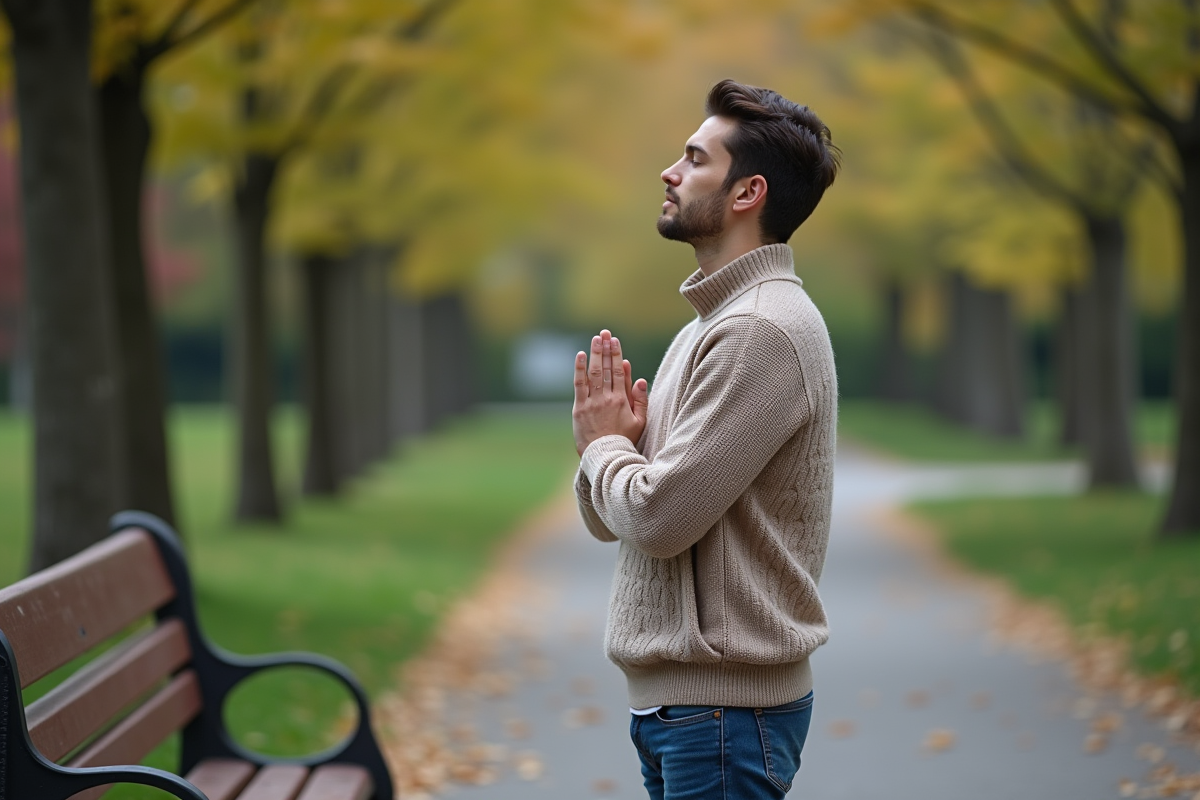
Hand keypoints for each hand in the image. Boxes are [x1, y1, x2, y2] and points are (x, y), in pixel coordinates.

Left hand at [572, 329, 648, 456]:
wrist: (605, 457)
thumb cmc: (624, 440)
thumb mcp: (640, 422)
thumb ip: (641, 400)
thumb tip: (640, 379)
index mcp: (622, 400)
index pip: (619, 372)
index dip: (616, 354)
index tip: (615, 341)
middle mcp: (607, 398)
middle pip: (606, 369)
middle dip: (605, 349)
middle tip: (604, 333)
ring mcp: (592, 402)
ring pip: (593, 373)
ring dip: (594, 354)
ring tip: (595, 339)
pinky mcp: (579, 409)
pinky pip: (579, 385)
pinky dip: (579, 369)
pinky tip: (580, 356)